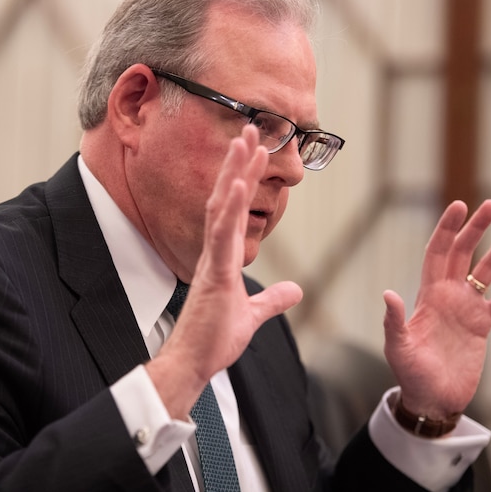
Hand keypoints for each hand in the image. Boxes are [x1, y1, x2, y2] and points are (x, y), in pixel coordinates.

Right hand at [147, 124, 302, 416]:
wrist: (195, 362)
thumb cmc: (214, 338)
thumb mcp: (253, 315)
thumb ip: (273, 300)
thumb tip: (296, 290)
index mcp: (223, 257)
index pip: (234, 209)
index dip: (245, 179)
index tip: (256, 152)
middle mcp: (215, 252)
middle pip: (225, 198)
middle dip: (239, 163)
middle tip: (250, 128)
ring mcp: (212, 260)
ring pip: (221, 207)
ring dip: (233, 173)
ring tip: (243, 141)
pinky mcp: (213, 274)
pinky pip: (220, 235)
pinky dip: (227, 208)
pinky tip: (234, 183)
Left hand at [382, 199, 490, 418]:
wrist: (432, 398)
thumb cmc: (409, 373)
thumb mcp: (398, 346)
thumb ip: (395, 320)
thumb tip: (389, 294)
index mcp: (427, 295)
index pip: (437, 253)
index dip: (447, 230)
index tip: (458, 207)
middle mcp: (448, 296)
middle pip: (463, 253)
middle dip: (475, 229)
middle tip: (490, 204)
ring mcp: (467, 308)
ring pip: (487, 271)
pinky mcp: (483, 326)